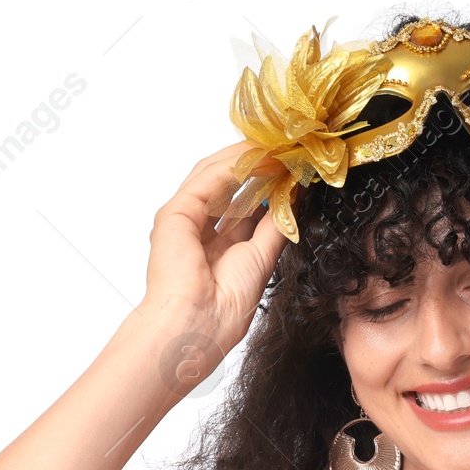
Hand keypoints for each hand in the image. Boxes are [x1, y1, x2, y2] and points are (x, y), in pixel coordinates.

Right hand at [143, 141, 288, 355]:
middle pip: (228, 186)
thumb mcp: (262, 257)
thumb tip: (295, 196)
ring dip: (245, 158)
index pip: (243, 206)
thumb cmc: (225, 308)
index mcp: (219, 248)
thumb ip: (277, 225)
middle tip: (284, 148)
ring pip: (215, 177)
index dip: (266, 186)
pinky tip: (255, 157)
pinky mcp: (174, 214)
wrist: (198, 324)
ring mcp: (184, 221)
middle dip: (256, 167)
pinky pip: (206, 181)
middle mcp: (199, 231)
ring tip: (274, 145)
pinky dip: (231, 166)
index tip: (291, 169)